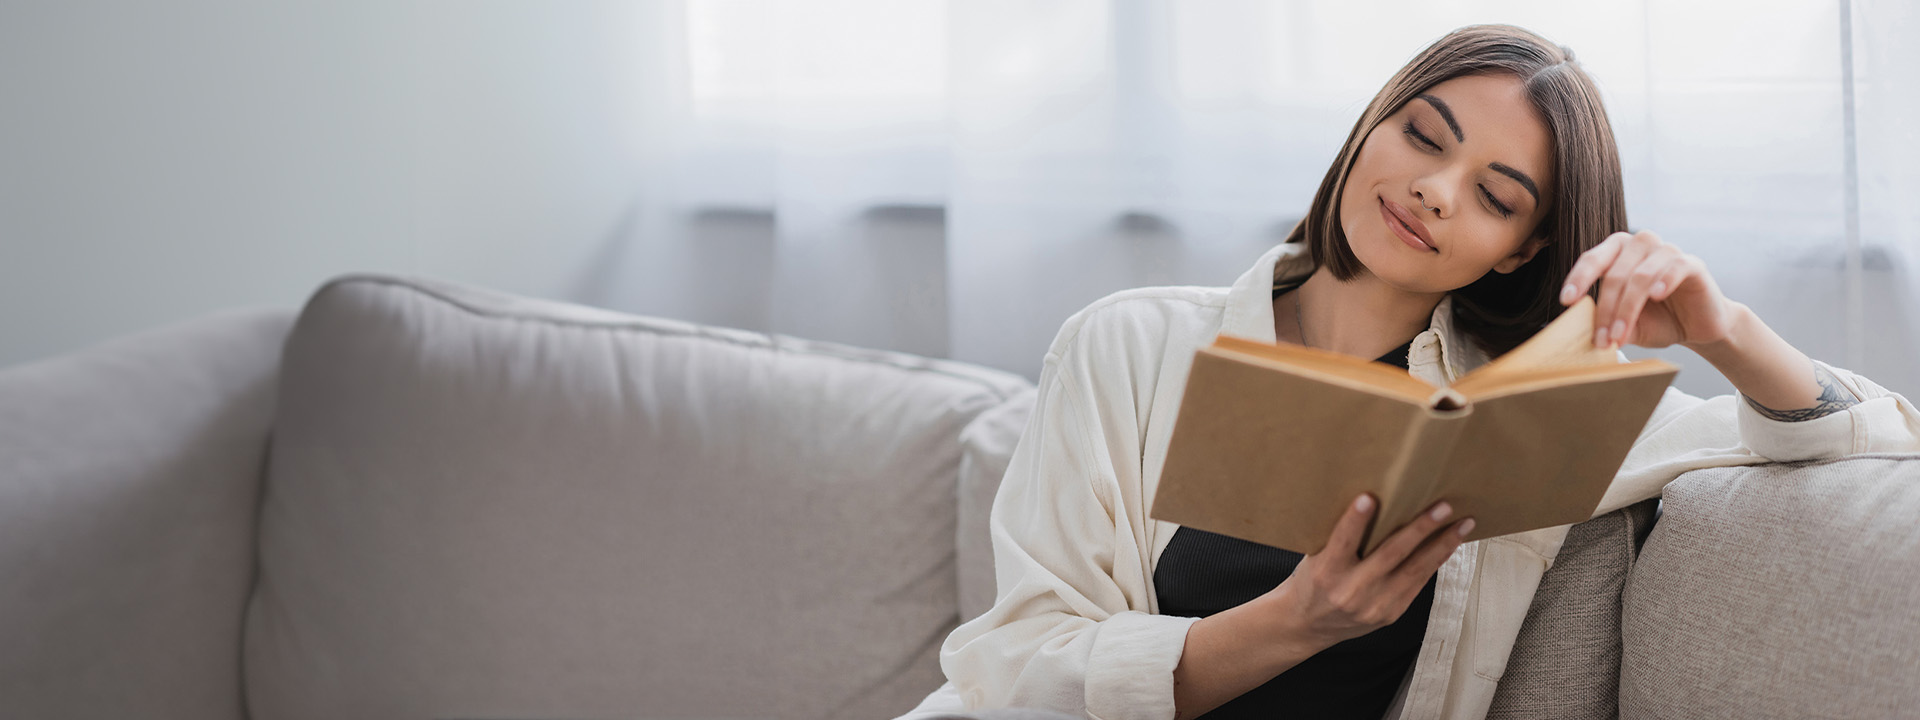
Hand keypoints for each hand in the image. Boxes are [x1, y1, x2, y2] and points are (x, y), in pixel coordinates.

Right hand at [1262, 494, 1472, 648]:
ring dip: (1441, 545)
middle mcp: (1351, 591)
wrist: (1308, 626)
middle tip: (1442, 507)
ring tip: (1462, 524)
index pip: (1342, 542)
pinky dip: (1435, 562)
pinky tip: (1450, 545)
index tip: (1368, 498)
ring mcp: (1374, 605)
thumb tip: (1376, 503)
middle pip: (1390, 555)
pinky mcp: (1390, 614)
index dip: (1355, 521)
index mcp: (1326, 573)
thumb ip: (1340, 539)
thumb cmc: (1313, 582)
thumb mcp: (1315, 558)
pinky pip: (1418, 583)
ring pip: (1414, 570)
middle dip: (1420, 528)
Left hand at [1558, 230, 1738, 349]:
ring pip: (1640, 275)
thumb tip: (1578, 333)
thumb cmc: (1657, 321)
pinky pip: (1674, 266)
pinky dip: (1663, 281)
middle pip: (1614, 273)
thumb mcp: (1625, 325)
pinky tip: (1656, 297)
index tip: (1566, 301)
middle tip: (1600, 339)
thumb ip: (1605, 323)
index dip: (1578, 279)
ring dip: (1627, 309)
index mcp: (1617, 253)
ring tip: (1620, 336)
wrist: (1697, 327)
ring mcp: (1666, 251)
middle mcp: (1640, 245)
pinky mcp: (1692, 263)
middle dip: (1605, 309)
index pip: (1592, 259)